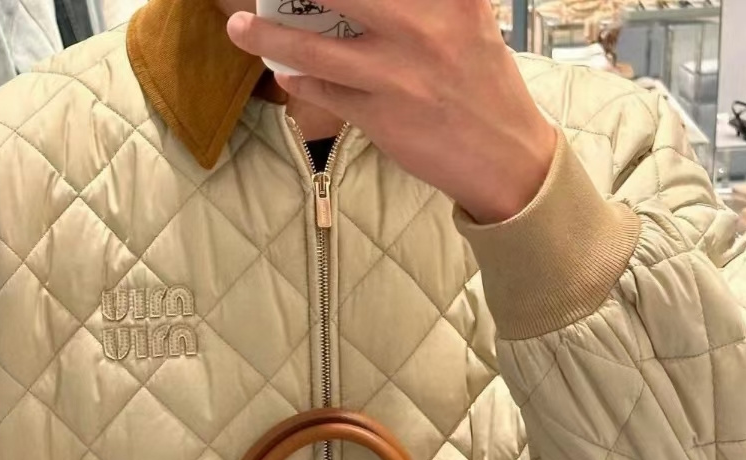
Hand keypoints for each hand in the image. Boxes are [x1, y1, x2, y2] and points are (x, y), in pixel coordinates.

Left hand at [226, 0, 558, 223]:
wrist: (505, 157)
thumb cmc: (483, 83)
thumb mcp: (468, 20)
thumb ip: (428, 0)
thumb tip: (368, 2)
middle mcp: (421, 28)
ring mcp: (396, 75)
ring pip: (315, 48)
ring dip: (269, 34)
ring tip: (239, 26)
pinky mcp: (380, 117)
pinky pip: (325, 92)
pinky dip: (300, 80)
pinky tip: (286, 72)